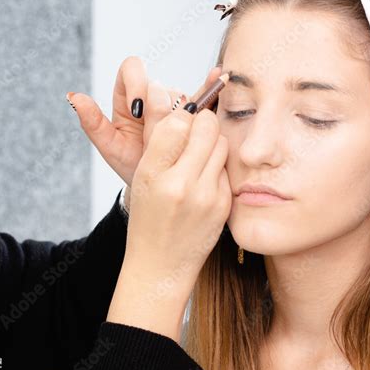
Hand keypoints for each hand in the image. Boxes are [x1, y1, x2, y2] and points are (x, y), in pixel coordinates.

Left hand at [67, 56, 222, 185]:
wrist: (157, 186)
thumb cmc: (131, 165)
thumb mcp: (110, 149)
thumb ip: (93, 124)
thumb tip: (74, 97)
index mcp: (128, 97)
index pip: (132, 69)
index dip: (137, 83)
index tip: (138, 109)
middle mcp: (153, 96)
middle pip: (160, 86)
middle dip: (160, 109)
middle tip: (159, 135)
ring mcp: (176, 105)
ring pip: (183, 97)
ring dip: (181, 116)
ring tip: (176, 143)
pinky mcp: (196, 115)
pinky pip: (205, 95)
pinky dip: (211, 84)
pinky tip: (218, 76)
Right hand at [106, 106, 231, 341]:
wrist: (161, 266)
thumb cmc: (149, 218)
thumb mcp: (143, 179)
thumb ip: (161, 143)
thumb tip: (181, 104)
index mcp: (154, 174)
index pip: (177, 121)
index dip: (180, 116)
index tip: (178, 123)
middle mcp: (182, 184)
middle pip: (207, 126)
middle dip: (201, 123)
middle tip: (193, 132)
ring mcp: (208, 196)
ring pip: (221, 143)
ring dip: (211, 142)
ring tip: (197, 156)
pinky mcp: (224, 205)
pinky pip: (227, 168)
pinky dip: (217, 167)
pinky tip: (204, 179)